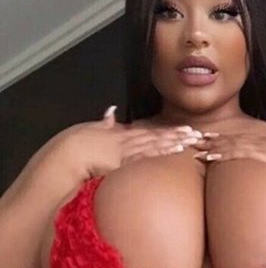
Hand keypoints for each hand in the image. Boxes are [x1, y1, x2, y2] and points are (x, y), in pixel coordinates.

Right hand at [56, 106, 204, 179]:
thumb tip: (110, 110)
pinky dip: (163, 149)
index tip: (182, 132)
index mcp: (118, 134)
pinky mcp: (124, 157)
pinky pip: (147, 153)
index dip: (165, 133)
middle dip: (177, 135)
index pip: (147, 133)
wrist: (66, 154)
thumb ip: (103, 123)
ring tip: (193, 139)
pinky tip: (177, 148)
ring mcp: (125, 148)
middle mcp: (125, 139)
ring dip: (175, 140)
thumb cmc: (74, 147)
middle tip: (197, 134)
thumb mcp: (90, 130)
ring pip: (156, 142)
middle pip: (156, 136)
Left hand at [192, 120, 265, 182]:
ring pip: (230, 146)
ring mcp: (259, 148)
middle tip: (191, 141)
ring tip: (195, 150)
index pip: (238, 137)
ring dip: (211, 148)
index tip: (206, 137)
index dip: (221, 136)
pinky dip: (222, 154)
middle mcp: (259, 141)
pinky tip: (210, 156)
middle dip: (210, 141)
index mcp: (264, 141)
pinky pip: (238, 155)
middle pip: (229, 139)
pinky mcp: (261, 156)